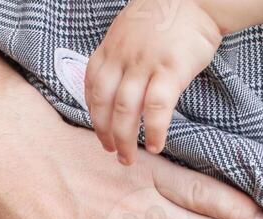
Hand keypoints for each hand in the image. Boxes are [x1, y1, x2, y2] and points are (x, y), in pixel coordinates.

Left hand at [86, 0, 223, 161]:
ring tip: (128, 158)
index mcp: (111, 48)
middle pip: (104, 103)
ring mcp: (145, 64)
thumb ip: (121, 55)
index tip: (100, 131)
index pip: (92, 86)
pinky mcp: (170, 70)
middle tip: (112, 152)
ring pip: (125, 110)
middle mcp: (123, 57)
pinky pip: (156, 107)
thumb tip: (119, 82)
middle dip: (105, 133)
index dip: (93, 114)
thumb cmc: (168, 16)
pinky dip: (153, 130)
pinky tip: (155, 145)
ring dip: (124, 139)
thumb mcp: (132, 30)